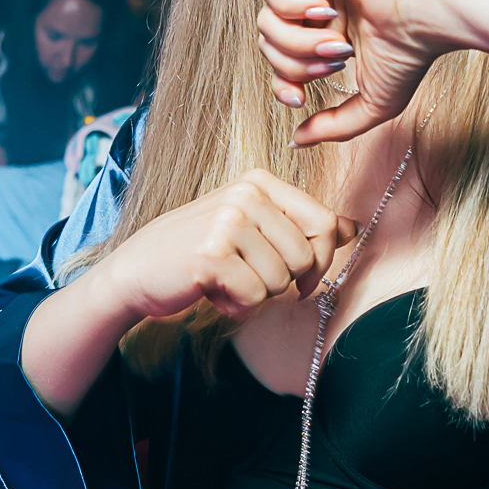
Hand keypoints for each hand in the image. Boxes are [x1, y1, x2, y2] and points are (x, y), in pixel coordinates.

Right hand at [105, 170, 357, 324]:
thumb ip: (301, 225)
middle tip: (251, 279)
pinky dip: (237, 307)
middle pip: (307, 257)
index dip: (322, 260)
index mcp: (260, 182)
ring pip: (281, 282)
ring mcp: (227, 221)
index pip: (325, 223)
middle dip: (286, 283)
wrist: (136, 272)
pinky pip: (254, 297)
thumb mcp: (253, 228)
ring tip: (226, 282)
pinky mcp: (212, 255)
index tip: (302, 277)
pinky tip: (213, 293)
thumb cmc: (198, 252)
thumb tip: (352, 228)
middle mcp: (246, 194)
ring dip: (257, 296)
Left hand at [257, 0, 488, 145]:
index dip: (284, 83)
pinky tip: (325, 10)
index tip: (301, 99)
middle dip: (296, 64)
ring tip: (336, 41)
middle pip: (270, 44)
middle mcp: (319, 5)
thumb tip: (298, 140)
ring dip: (298, 42)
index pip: (283, 60)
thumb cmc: (410, 50)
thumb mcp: (373, 101)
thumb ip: (335, 125)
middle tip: (335, 61)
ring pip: (267, 21)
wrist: (426, 6)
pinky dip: (291, 8)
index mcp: (331, 32)